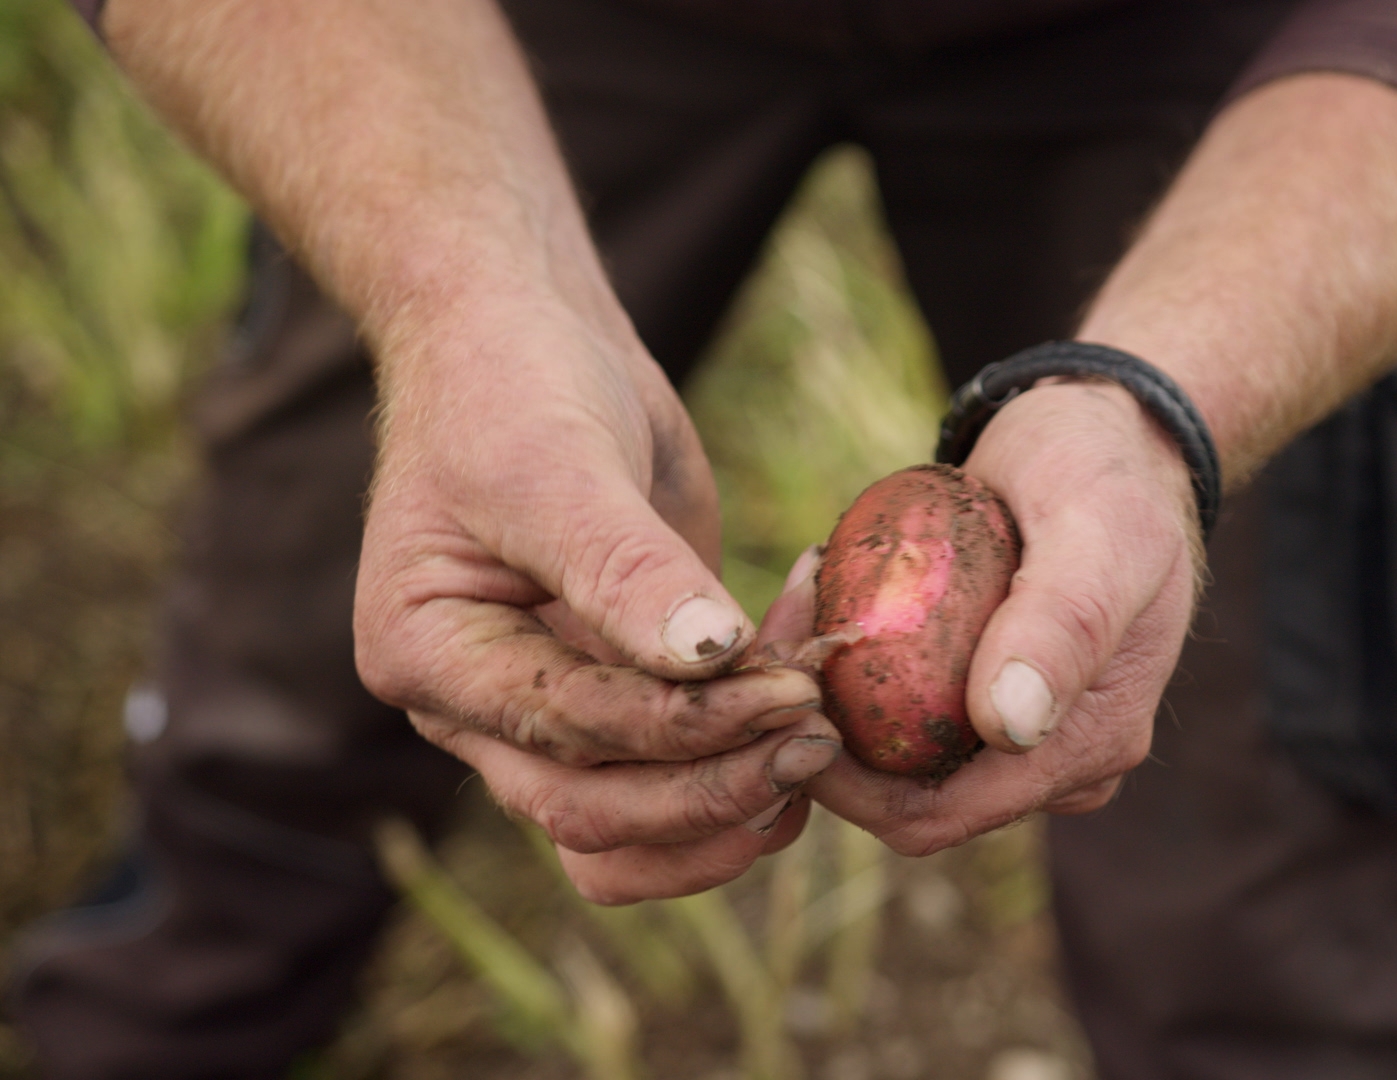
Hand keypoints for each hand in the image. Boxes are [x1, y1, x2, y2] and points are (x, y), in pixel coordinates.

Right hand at [353, 295, 838, 901]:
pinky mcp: (618, 686)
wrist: (523, 331)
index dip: (686, 729)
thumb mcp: (555, 466)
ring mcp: (550, 706)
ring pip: (633, 825)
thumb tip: (711, 659)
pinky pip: (678, 763)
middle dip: (713, 792)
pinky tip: (809, 670)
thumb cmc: (510, 382)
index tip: (791, 694)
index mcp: (432, 659)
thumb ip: (627, 569)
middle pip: (596, 815)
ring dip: (729, 808)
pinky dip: (745, 746)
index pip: (570, 733)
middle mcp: (479, 708)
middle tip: (817, 740)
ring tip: (819, 747)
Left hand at [807, 379, 1198, 852]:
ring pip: (894, 756)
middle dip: (823, 732)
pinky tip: (823, 593)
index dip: (843, 779)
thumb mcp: (1096, 528)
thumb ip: (1064, 623)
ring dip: (830, 696)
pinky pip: (900, 709)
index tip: (785, 683)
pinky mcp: (985, 692)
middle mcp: (1055, 762)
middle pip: (902, 796)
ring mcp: (1019, 731)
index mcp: (1089, 748)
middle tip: (781, 628)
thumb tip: (1010, 726)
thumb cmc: (1106, 471)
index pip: (936, 816)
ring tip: (799, 600)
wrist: (1112, 434)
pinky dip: (852, 666)